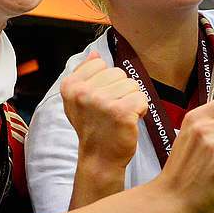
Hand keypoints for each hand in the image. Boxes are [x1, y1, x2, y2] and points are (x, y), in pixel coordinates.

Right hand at [61, 52, 147, 170]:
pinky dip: (141, 110)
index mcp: (70, 85)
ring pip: (132, 85)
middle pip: (118, 73)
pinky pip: (142, 99)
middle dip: (121, 90)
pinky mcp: (120, 112)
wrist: (99, 158)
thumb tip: (95, 54)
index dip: (107, 81)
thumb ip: (85, 75)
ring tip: (119, 116)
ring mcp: (101, 101)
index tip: (100, 100)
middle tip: (111, 111)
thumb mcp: (79, 100)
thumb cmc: (92, 128)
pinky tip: (129, 121)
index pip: (101, 64)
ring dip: (131, 100)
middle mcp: (83, 92)